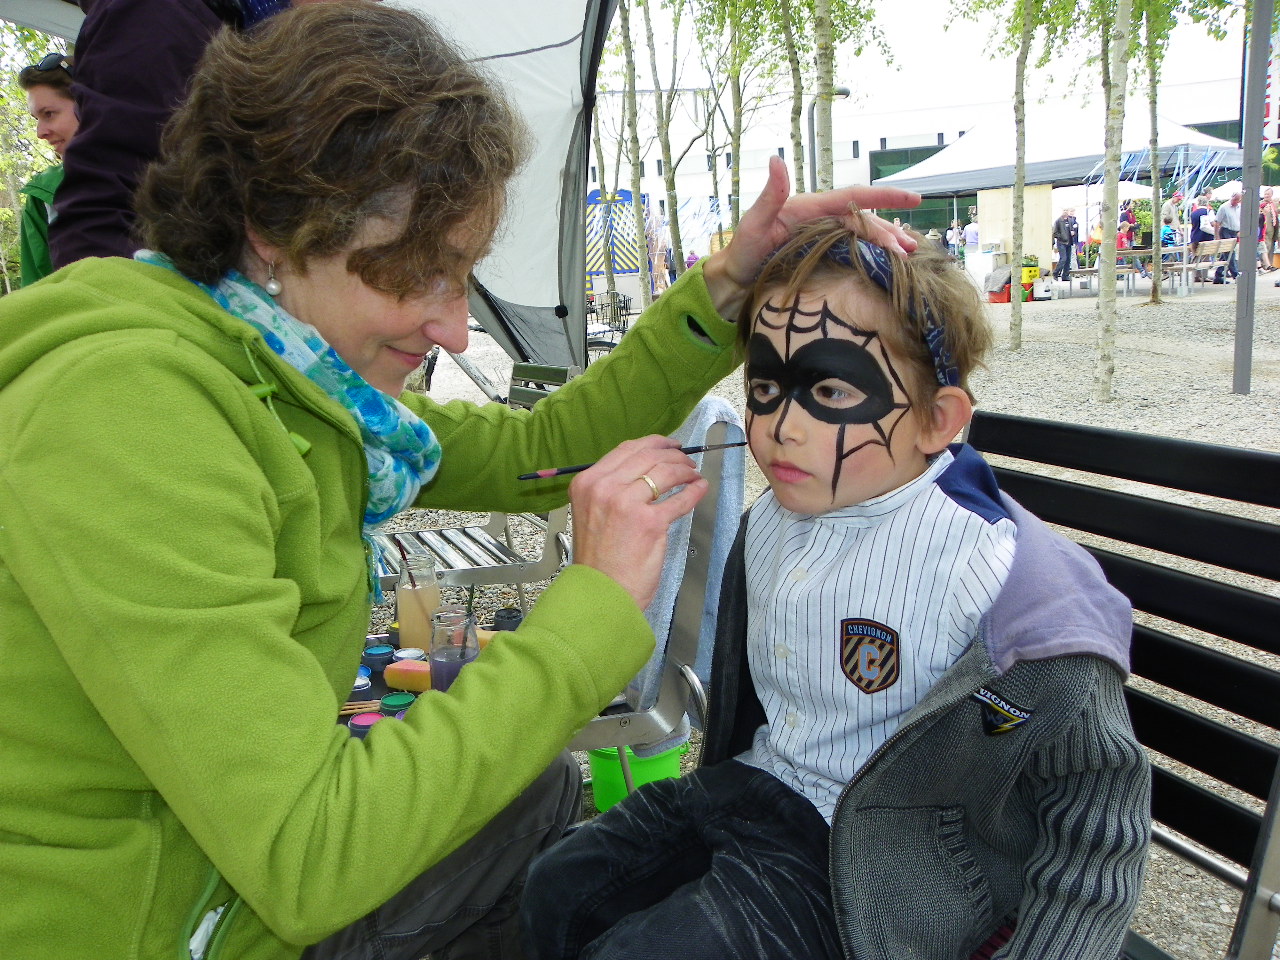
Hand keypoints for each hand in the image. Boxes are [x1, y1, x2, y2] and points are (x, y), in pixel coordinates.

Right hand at [569, 436, 707, 609]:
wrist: (600, 591)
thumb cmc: (598, 558)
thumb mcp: (591, 512)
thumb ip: (611, 489)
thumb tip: (644, 469)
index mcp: (587, 482)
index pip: (626, 449)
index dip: (654, 443)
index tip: (669, 445)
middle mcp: (605, 488)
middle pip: (648, 455)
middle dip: (674, 454)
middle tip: (687, 461)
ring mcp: (627, 504)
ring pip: (666, 472)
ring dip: (685, 470)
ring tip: (694, 475)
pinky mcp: (650, 523)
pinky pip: (680, 499)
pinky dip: (694, 491)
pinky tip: (700, 489)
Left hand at [700, 155, 921, 316]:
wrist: (735, 275)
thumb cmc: (742, 251)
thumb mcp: (754, 224)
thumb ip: (770, 195)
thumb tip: (778, 161)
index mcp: (810, 207)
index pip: (853, 197)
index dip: (883, 196)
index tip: (913, 197)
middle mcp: (820, 216)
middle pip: (863, 219)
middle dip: (889, 231)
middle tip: (909, 250)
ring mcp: (822, 233)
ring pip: (862, 234)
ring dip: (886, 242)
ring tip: (908, 256)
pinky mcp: (822, 250)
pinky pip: (853, 247)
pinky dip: (873, 253)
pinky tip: (888, 262)